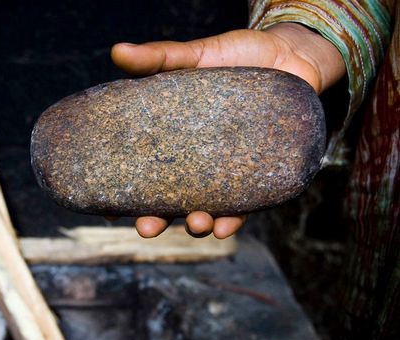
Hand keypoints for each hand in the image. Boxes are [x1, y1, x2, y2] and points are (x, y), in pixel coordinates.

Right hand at [111, 23, 344, 238]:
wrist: (291, 55)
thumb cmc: (238, 56)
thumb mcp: (195, 55)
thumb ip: (159, 58)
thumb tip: (117, 51)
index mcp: (171, 140)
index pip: (140, 172)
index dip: (123, 194)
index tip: (108, 211)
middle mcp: (194, 162)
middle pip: (168, 201)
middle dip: (155, 220)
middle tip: (146, 228)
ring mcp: (224, 172)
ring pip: (204, 209)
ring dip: (196, 224)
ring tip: (195, 223)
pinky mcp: (258, 176)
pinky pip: (243, 207)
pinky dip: (233, 221)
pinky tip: (224, 228)